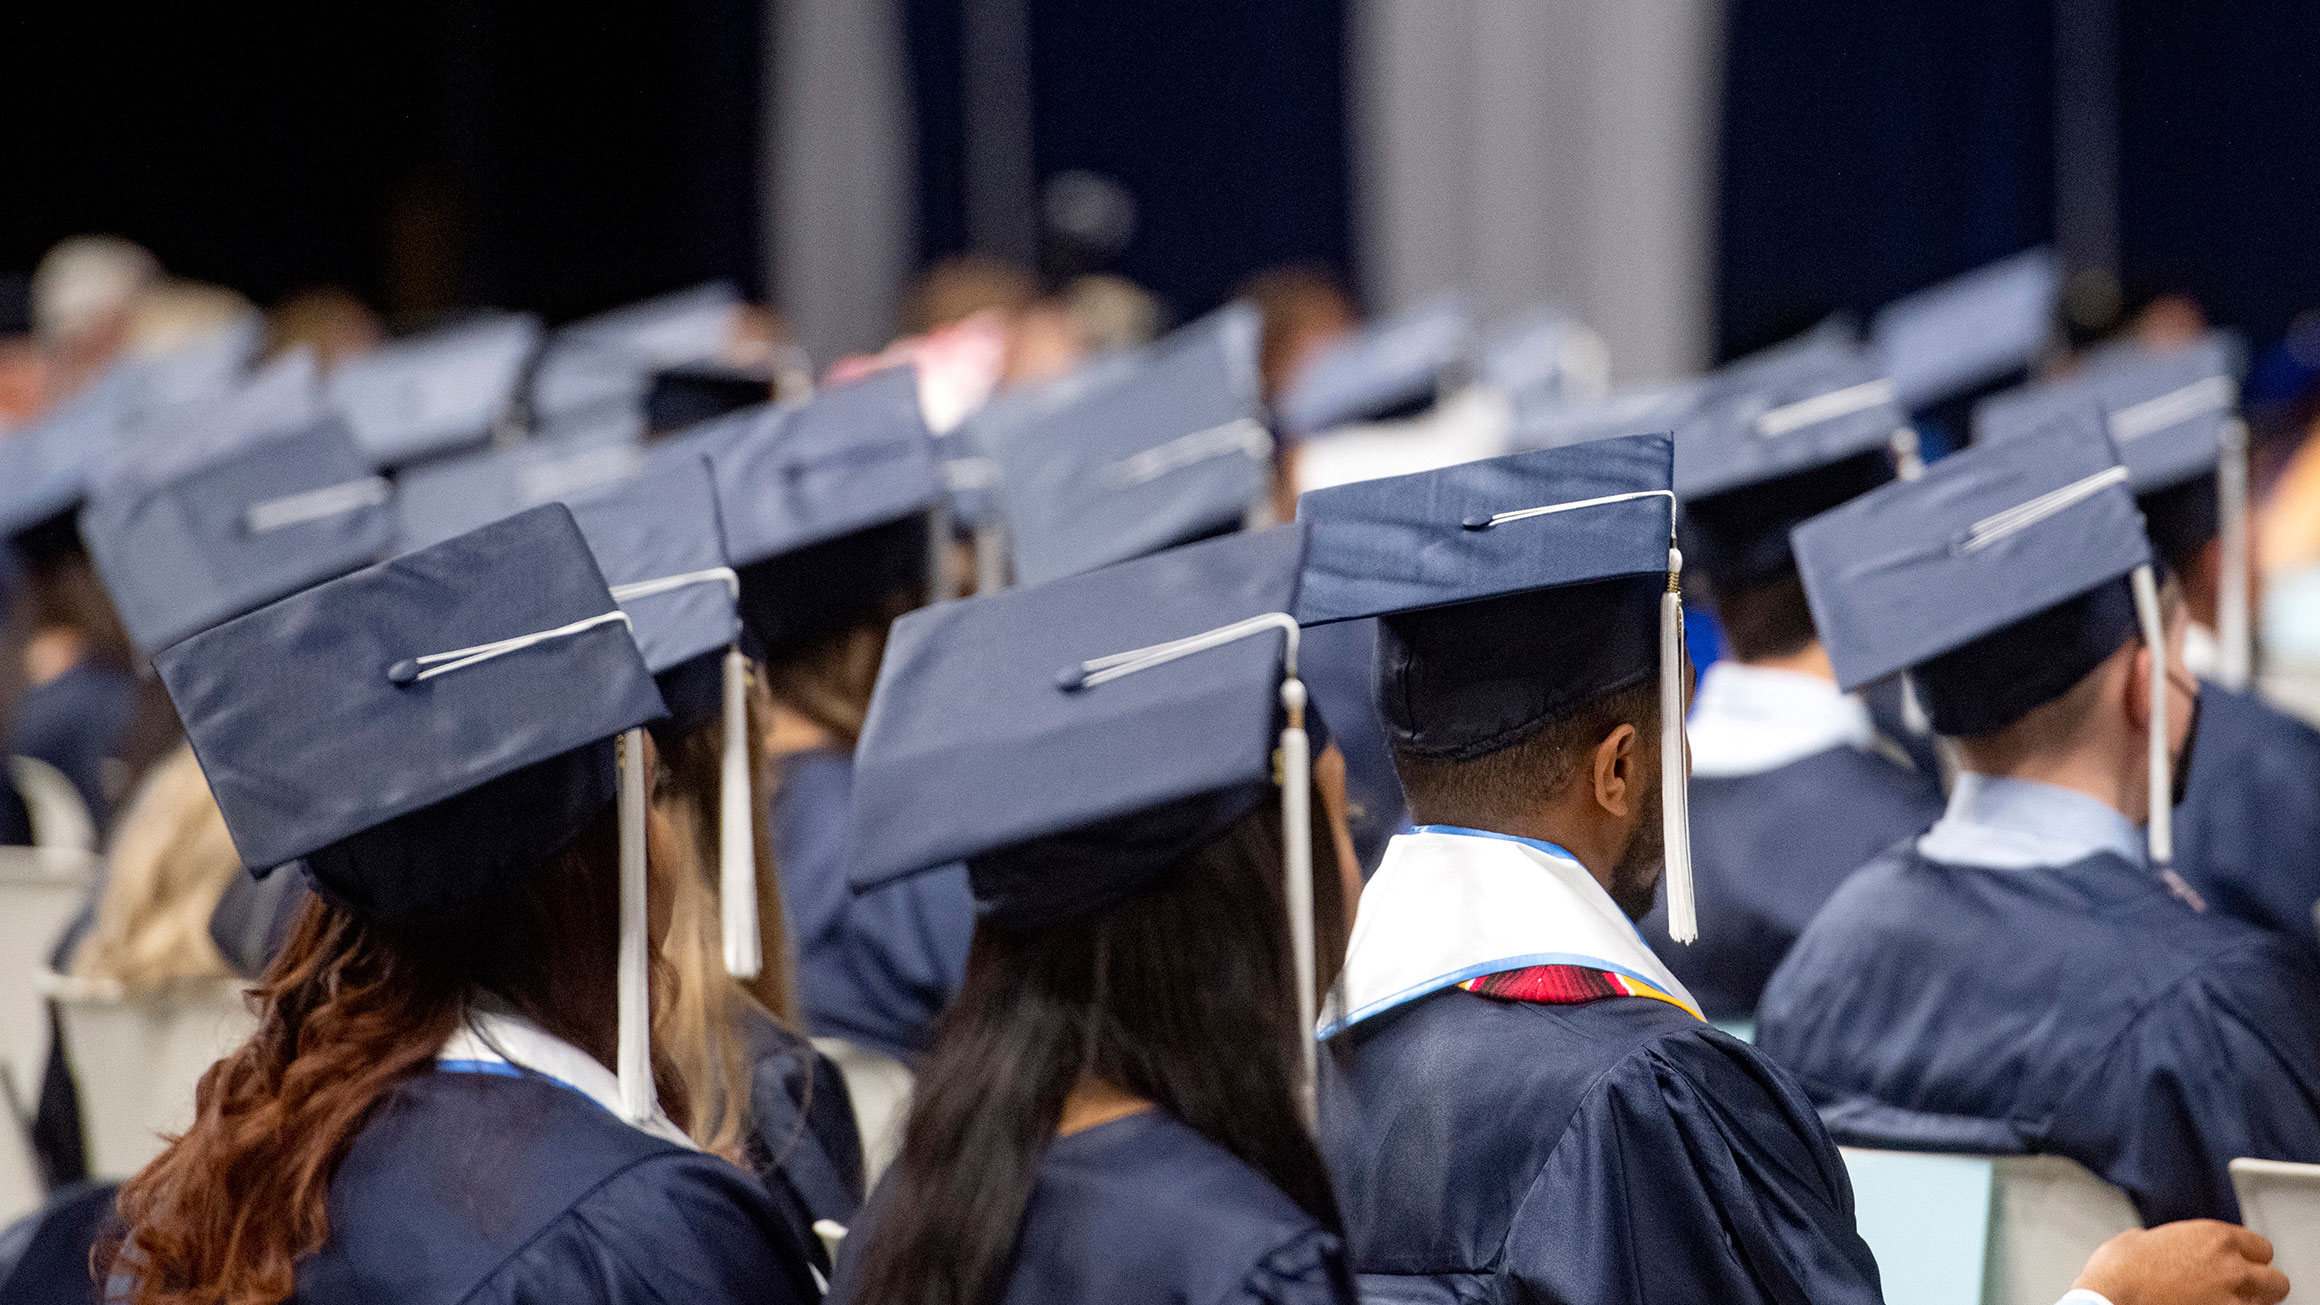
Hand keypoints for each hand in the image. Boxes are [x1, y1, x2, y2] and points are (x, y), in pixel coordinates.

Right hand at [2072, 1220, 2287, 1304]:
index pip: (2261, 1247)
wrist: (2107, 1302)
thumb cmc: (2117, 1273)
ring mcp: (2230, 1302)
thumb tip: (2170, 1247)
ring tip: (2222, 1300)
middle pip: (2277, 1281)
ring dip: (2247, 1302)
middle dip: (2260, 1284)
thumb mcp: (2142, 1238)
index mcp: (2213, 1237)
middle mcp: (2230, 1268)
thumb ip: (2171, 1241)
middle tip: (2240, 1287)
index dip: (2248, 1256)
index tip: (2239, 1262)